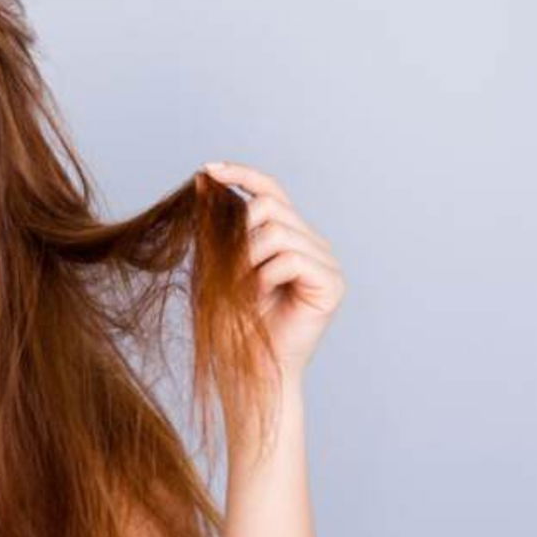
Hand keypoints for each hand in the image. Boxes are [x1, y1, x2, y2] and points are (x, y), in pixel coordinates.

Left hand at [197, 161, 345, 383]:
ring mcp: (326, 261)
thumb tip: (204, 178)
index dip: (241, 174)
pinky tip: (261, 297)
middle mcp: (311, 242)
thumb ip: (215, 224)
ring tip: (246, 290)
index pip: (270, 190)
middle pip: (270, 205)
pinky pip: (291, 258)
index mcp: (287, 235)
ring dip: (248, 260)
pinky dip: (265, 276)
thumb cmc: (232, 320)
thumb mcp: (216, 264)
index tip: (209, 169)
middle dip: (239, 235)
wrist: (247, 366)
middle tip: (231, 271)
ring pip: (277, 231)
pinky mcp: (332, 283)